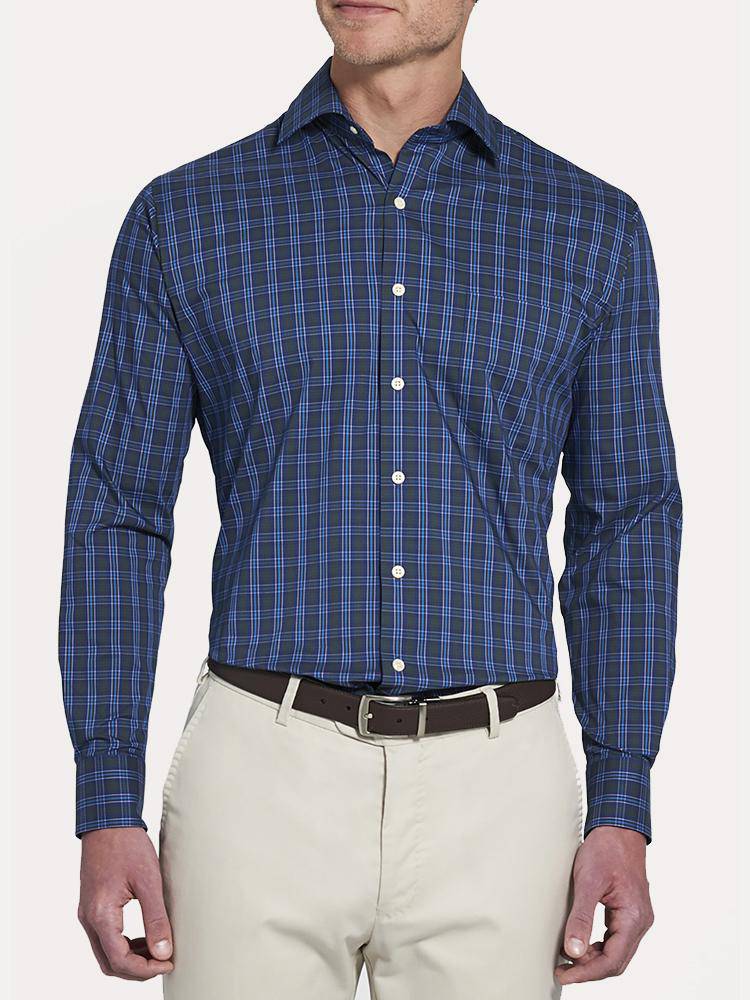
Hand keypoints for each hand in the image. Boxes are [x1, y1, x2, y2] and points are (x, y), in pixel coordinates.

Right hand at [78, 827, 173, 979]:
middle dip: (137, 969)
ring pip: (105, 953)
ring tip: (158, 950)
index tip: (169, 963)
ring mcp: (88, 913)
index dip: (145, 969)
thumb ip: (156, 919)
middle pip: (109, 963)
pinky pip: (105, 938)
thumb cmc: (128, 846)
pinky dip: (123, 945)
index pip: (120, 960)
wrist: (108, 821)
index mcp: (101, 914)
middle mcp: (89, 918)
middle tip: (164, 961)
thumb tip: (163, 952)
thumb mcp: (149, 881)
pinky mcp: (92, 906)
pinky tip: (144, 936)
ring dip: (130, 958)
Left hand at [555, 825, 653, 984]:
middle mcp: (641, 922)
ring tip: (568, 959)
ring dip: (593, 960)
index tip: (563, 974)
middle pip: (616, 962)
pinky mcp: (630, 912)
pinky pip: (616, 940)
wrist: (619, 829)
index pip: (612, 961)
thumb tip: (573, 951)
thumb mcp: (587, 881)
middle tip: (562, 970)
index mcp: (634, 917)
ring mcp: (638, 918)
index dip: (586, 973)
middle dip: (589, 970)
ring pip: (617, 953)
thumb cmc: (606, 850)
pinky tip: (581, 944)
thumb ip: (581, 917)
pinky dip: (599, 947)